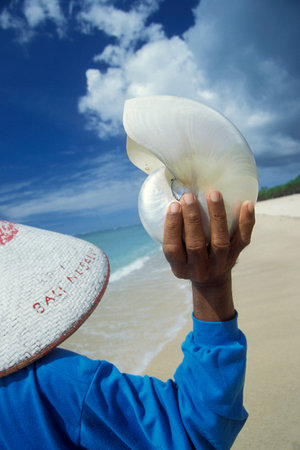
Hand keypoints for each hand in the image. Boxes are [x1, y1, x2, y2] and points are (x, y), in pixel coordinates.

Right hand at [162, 191, 254, 321]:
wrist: (212, 280)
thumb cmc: (189, 257)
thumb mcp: (177, 254)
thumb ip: (176, 233)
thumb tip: (176, 197)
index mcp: (180, 268)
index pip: (173, 248)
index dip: (172, 227)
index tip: (174, 205)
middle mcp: (200, 269)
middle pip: (195, 244)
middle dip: (192, 219)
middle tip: (189, 197)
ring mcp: (220, 263)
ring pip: (220, 241)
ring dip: (217, 216)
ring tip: (213, 194)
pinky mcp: (235, 255)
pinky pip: (242, 239)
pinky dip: (246, 221)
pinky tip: (246, 204)